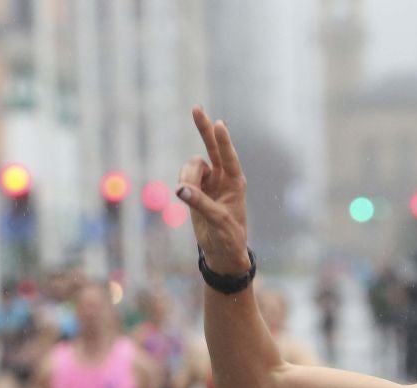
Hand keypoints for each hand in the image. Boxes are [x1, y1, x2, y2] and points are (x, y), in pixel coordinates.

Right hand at [176, 108, 250, 273]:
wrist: (221, 250)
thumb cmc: (228, 237)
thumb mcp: (217, 221)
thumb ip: (199, 203)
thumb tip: (180, 189)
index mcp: (236, 183)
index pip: (229, 158)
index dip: (223, 141)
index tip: (219, 123)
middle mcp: (223, 178)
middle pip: (213, 147)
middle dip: (204, 129)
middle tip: (196, 108)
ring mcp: (210, 180)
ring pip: (191, 165)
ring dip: (187, 176)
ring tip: (190, 196)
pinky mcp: (197, 186)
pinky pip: (184, 176)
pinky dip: (183, 183)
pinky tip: (188, 196)